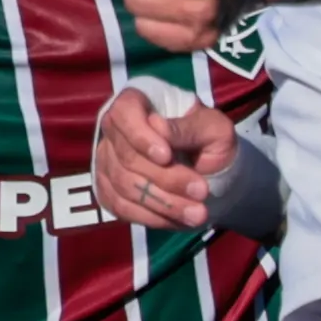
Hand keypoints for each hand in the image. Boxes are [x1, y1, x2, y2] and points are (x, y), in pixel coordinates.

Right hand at [92, 86, 241, 228]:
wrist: (210, 170)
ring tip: (198, 214)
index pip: (124, 112)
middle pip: (127, 157)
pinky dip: (151, 217)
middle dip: (166, 179)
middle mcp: (115, 128)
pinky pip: (120, 207)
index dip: (140, 136)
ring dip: (163, 204)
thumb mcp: (213, 127)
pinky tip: (177, 220)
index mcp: (138, 101)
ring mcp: (107, 159)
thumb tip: (158, 127)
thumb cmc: (210, 139)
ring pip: (124, 186)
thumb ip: (188, 127)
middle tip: (202, 192)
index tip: (167, 156)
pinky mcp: (108, 189)